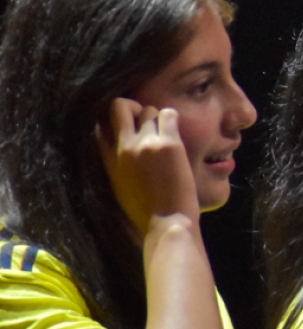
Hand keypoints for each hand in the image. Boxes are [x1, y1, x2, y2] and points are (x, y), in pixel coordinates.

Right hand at [96, 97, 200, 234]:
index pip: (101, 125)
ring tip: (165, 136)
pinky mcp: (168, 143)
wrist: (168, 222)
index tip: (127, 127)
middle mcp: (124, 147)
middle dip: (133, 108)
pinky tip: (175, 134)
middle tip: (146, 122)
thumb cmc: (147, 211)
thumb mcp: (118, 185)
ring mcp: (146, 143)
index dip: (114, 122)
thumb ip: (113, 161)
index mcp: (109, 160)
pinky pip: (169, 114)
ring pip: (149, 110)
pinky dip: (172, 119)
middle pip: (120, 106)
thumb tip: (107, 137)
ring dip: (157, 119)